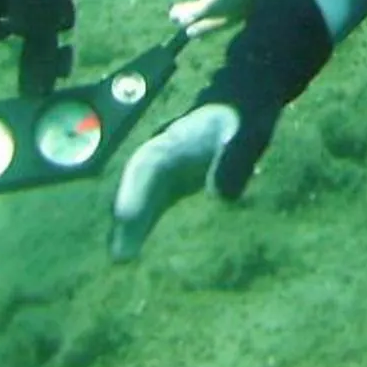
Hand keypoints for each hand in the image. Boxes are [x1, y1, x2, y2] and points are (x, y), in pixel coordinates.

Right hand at [106, 99, 275, 259]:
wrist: (242, 108)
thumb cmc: (245, 119)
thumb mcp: (247, 133)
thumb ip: (236, 159)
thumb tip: (220, 196)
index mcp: (176, 139)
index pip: (148, 164)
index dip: (134, 190)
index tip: (125, 215)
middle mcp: (161, 154)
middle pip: (136, 185)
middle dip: (127, 216)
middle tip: (119, 253)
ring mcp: (164, 169)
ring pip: (139, 197)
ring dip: (129, 226)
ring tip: (121, 259)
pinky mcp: (172, 184)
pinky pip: (152, 205)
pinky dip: (142, 226)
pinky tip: (133, 252)